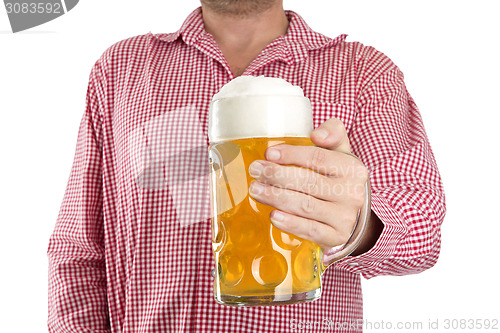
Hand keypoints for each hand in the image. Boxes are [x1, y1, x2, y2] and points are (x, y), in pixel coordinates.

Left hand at [248, 118, 368, 248]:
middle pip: (309, 182)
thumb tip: (316, 135)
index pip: (319, 158)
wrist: (355, 217)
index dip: (292, 155)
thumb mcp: (341, 153)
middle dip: (277, 176)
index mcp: (352, 169)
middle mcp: (351, 193)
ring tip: (256, 190)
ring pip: (306, 206)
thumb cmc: (339, 179)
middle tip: (255, 170)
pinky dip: (291, 224)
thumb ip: (332, 133)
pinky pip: (311, 231)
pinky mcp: (336, 238)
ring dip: (277, 198)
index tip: (269, 154)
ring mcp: (344, 218)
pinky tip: (273, 216)